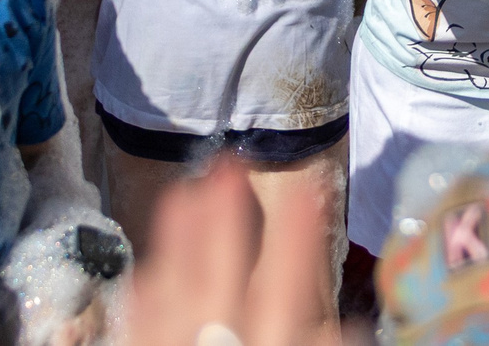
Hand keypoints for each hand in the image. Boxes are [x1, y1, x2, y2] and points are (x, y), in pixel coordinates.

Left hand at [121, 158, 339, 345]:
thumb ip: (318, 340)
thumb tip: (352, 325)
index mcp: (268, 339)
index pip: (288, 280)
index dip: (297, 233)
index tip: (308, 190)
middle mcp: (218, 335)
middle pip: (219, 268)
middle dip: (223, 211)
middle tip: (228, 161)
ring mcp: (171, 343)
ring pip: (173, 284)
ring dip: (178, 235)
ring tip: (183, 191)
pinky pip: (137, 320)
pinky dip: (144, 289)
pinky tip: (146, 268)